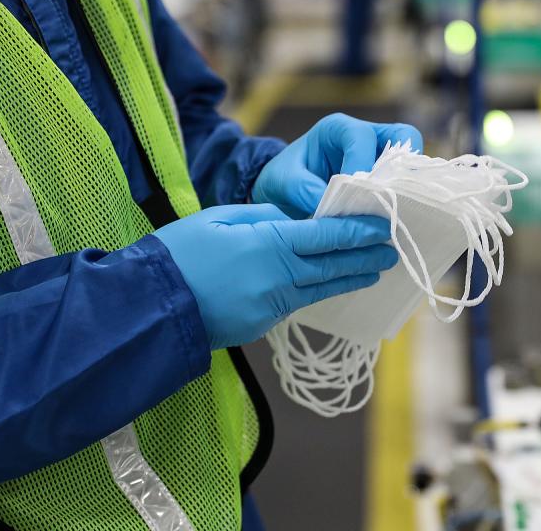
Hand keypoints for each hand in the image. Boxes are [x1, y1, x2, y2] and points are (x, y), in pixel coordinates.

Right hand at [154, 204, 397, 349]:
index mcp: (267, 244)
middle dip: (364, 258)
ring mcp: (271, 305)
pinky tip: (330, 286)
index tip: (381, 228)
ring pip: (319, 289)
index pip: (325, 236)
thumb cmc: (177, 254)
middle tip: (391, 251)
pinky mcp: (261, 324)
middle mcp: (277, 277)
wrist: (149, 307)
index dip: (357, 232)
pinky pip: (297, 303)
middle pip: (331, 266)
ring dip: (349, 278)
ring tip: (373, 272)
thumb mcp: (217, 218)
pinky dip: (318, 292)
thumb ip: (259, 216)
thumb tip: (290, 219)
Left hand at [252, 113, 422, 218]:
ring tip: (390, 209)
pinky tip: (388, 217)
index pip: (361, 137)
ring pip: (411, 159)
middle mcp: (365, 136)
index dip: (361, 164)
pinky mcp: (386, 176)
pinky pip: (405, 181)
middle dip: (398, 166)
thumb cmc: (283, 179)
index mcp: (337, 129)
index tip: (353, 193)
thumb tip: (331, 208)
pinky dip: (401, 197)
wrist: (284, 192)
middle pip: (403, 136)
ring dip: (404, 184)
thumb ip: (303, 190)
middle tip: (384, 196)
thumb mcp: (283, 182)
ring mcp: (380, 156)